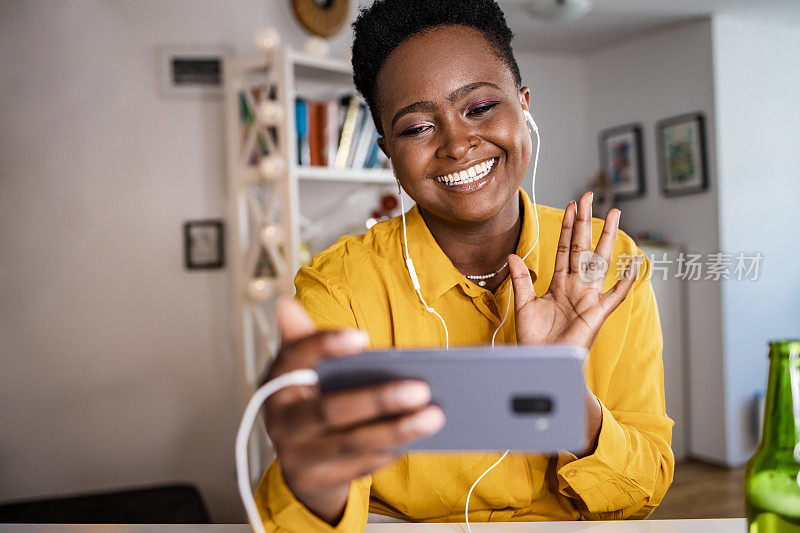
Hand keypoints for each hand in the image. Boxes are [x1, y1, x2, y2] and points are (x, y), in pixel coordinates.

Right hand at [262, 297, 443, 524]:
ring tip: (435, 415)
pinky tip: (419, 436)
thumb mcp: (301, 373)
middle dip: (378, 400)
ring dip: (397, 430)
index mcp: (276, 384)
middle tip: (422, 388)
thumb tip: (288, 304)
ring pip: (353, 443)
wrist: (300, 465)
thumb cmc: (308, 405)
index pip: (295, 359)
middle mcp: (281, 422)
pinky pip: (362, 466)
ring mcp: (298, 456)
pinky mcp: (319, 482)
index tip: (363, 336)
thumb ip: (303, 340)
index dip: (326, 346)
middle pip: (330, 410)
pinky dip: (392, 450)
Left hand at [509, 191, 642, 351]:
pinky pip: (615, 295)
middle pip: (583, 247)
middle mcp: (576, 286)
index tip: (572, 206)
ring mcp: (589, 298)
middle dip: (586, 222)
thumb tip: (513, 254)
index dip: (568, 227)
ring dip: (607, 238)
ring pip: (599, 262)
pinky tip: (633, 263)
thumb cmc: (535, 339)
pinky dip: (626, 280)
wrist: (542, 362)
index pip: (565, 248)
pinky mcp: (597, 314)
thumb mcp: (524, 305)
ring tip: (614, 215)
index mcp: (560, 283)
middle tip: (589, 197)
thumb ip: (521, 280)